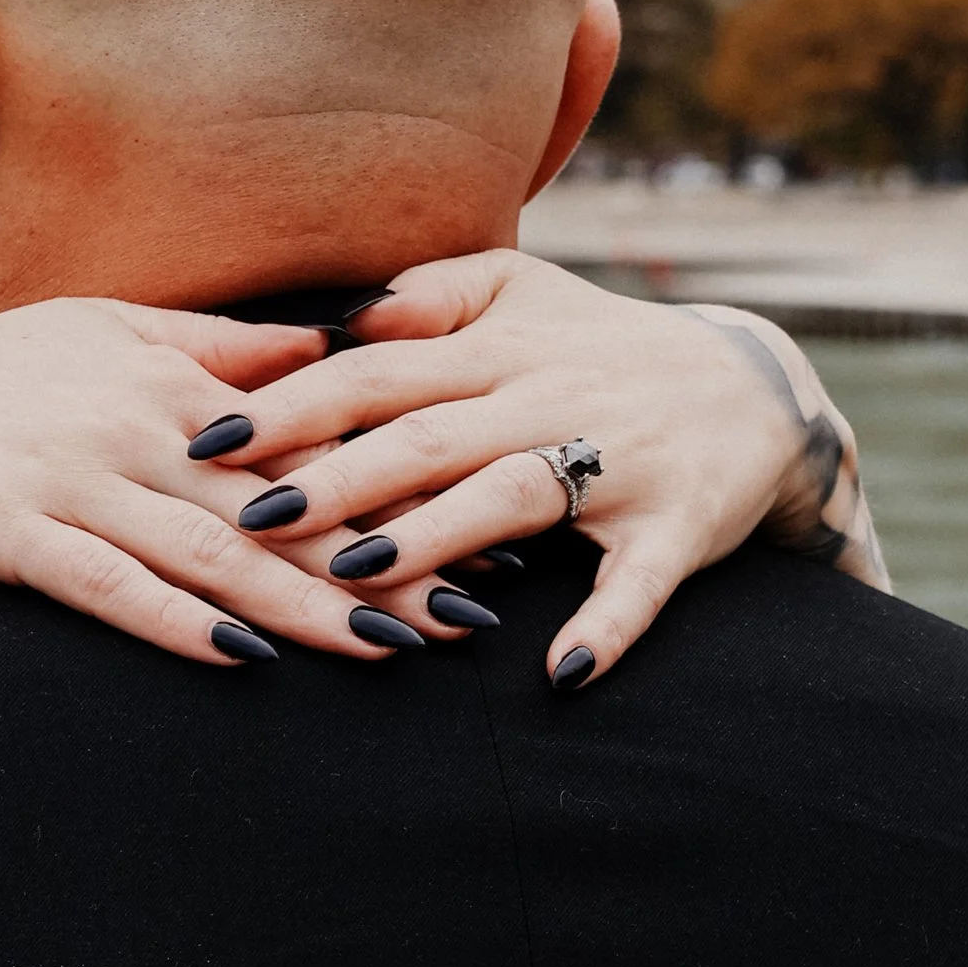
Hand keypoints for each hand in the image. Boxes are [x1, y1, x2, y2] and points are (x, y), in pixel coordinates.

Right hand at [0, 260, 885, 687]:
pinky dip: (172, 619)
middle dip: (385, 557)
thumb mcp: (96, 337)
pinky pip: (106, 587)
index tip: (491, 512)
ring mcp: (73, 483)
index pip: (308, 439)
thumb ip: (210, 349)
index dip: (401, 479)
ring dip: (304, 603)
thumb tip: (318, 350)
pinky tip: (237, 656)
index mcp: (167, 383)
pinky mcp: (13, 535)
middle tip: (481, 605)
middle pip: (283, 505)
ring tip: (391, 649)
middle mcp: (136, 428)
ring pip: (212, 551)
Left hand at [207, 250, 888, 684]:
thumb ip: (430, 292)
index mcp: (500, 348)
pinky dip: (606, 626)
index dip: (292, 402)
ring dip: (436, 537)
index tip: (209, 437)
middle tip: (250, 517)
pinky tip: (559, 674)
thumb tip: (342, 314)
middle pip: (427, 434)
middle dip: (336, 475)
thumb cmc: (602, 347)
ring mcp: (617, 463)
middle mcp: (550, 399)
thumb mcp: (523, 293)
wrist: (758, 389)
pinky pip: (640, 583)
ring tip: (355, 575)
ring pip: (515, 495)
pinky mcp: (675, 527)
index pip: (377, 370)